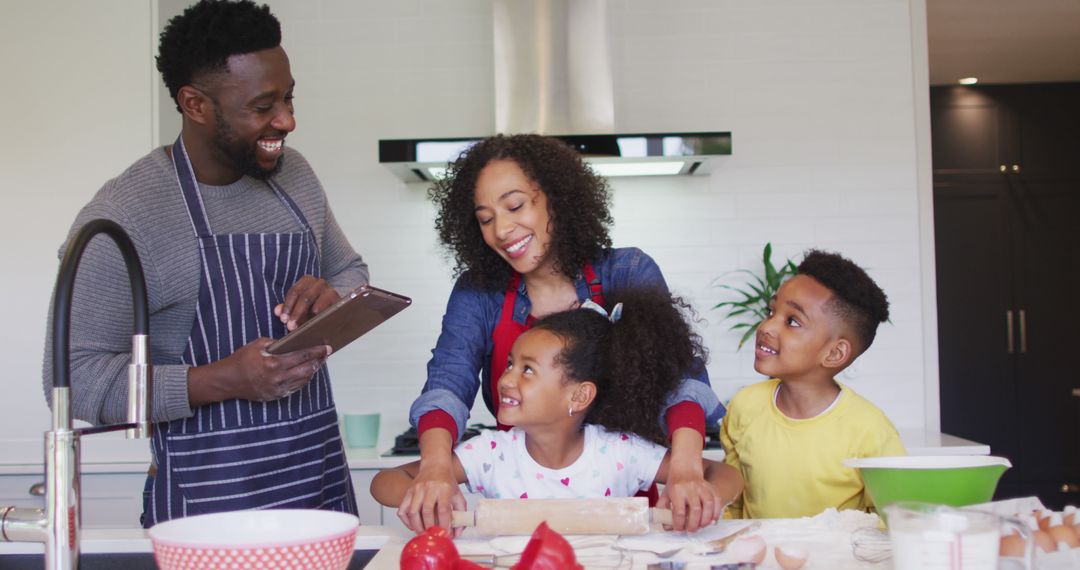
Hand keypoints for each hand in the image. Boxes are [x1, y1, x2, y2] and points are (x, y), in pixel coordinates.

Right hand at [188, 338, 330, 405]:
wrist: (229, 380)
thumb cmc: (242, 360)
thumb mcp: (258, 344)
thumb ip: (277, 343)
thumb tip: (294, 341)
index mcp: (275, 363)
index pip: (302, 356)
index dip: (317, 351)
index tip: (326, 347)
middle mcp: (279, 378)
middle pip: (308, 369)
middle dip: (319, 360)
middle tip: (326, 354)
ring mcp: (279, 389)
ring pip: (304, 379)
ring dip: (313, 370)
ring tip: (318, 361)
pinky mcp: (277, 395)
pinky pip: (296, 387)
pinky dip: (303, 379)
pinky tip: (307, 372)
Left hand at [274, 275, 339, 330]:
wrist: (334, 312)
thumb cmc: (314, 308)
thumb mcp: (298, 308)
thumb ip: (288, 309)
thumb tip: (277, 311)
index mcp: (307, 281)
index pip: (294, 292)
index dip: (288, 306)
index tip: (283, 319)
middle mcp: (319, 283)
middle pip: (305, 298)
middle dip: (296, 313)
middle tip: (291, 326)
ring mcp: (330, 291)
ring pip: (317, 305)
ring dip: (308, 317)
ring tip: (301, 327)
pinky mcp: (339, 301)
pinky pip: (328, 310)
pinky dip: (320, 318)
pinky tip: (315, 325)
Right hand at [397, 459, 466, 535]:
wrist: (435, 465)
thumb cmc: (446, 481)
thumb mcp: (458, 494)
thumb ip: (460, 513)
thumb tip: (457, 532)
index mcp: (444, 488)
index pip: (443, 509)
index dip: (444, 524)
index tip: (445, 533)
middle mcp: (429, 487)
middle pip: (427, 512)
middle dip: (429, 528)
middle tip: (433, 536)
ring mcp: (417, 489)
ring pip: (413, 511)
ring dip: (417, 526)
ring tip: (422, 533)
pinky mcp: (408, 492)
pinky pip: (402, 509)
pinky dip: (406, 521)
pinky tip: (413, 525)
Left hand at [657, 460, 722, 532]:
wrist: (686, 467)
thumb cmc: (675, 484)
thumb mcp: (665, 494)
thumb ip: (663, 510)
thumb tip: (666, 527)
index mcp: (677, 490)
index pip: (679, 512)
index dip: (679, 524)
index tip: (679, 530)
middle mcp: (691, 488)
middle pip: (695, 510)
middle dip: (694, 524)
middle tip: (691, 531)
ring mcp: (703, 487)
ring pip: (708, 505)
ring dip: (706, 520)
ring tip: (701, 526)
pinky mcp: (711, 488)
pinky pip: (717, 501)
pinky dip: (716, 513)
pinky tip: (712, 520)